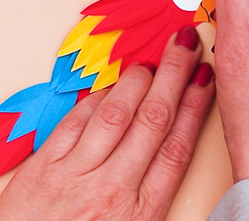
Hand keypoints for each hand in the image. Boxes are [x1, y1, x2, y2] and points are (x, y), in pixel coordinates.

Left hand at [0, 26, 214, 219]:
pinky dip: (97, 99)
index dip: (194, 107)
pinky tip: (111, 87)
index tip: (205, 80)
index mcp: (140, 213)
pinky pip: (75, 122)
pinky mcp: (43, 168)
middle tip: (186, 45)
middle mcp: (112, 190)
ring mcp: (75, 176)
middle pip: (153, 120)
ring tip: (152, 60)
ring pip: (115, 115)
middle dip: (174, 76)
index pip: (176, 147)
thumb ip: (149, 193)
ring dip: (137, 81)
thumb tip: (167, 146)